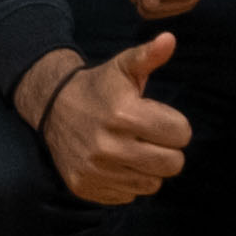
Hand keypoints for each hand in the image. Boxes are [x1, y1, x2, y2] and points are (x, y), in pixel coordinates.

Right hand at [31, 31, 190, 203]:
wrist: (54, 107)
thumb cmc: (100, 87)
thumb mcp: (124, 66)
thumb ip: (149, 55)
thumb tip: (169, 39)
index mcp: (124, 114)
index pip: (181, 134)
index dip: (176, 126)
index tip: (160, 118)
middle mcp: (109, 147)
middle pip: (172, 164)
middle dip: (169, 150)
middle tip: (152, 137)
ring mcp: (96, 170)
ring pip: (152, 184)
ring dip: (149, 168)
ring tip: (135, 149)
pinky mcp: (86, 187)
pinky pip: (128, 196)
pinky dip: (128, 182)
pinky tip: (117, 163)